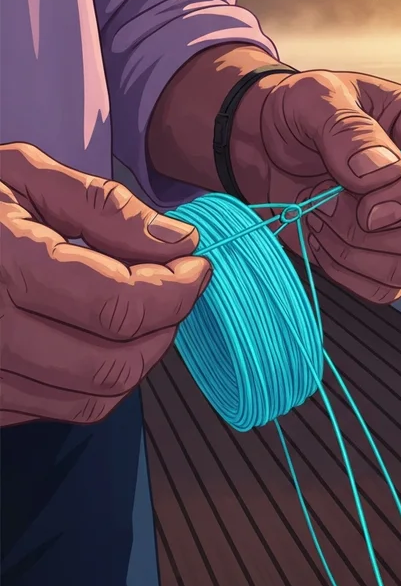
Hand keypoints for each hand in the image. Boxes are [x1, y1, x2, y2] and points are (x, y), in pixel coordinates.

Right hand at [0, 144, 210, 425]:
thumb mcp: (23, 175)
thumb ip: (105, 208)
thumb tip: (179, 242)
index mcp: (4, 266)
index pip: (121, 305)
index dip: (178, 288)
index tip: (195, 265)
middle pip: (115, 364)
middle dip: (165, 325)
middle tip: (175, 288)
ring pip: (93, 399)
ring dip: (139, 356)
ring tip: (143, 311)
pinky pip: (59, 410)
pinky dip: (96, 380)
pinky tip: (95, 335)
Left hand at [231, 70, 400, 302]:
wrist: (261, 145)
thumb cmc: (294, 112)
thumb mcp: (312, 98)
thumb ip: (347, 130)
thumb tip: (383, 172)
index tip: (370, 208)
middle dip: (378, 233)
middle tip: (326, 202)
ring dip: (357, 252)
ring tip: (319, 213)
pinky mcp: (388, 253)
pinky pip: (387, 288)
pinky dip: (348, 272)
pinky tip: (322, 238)